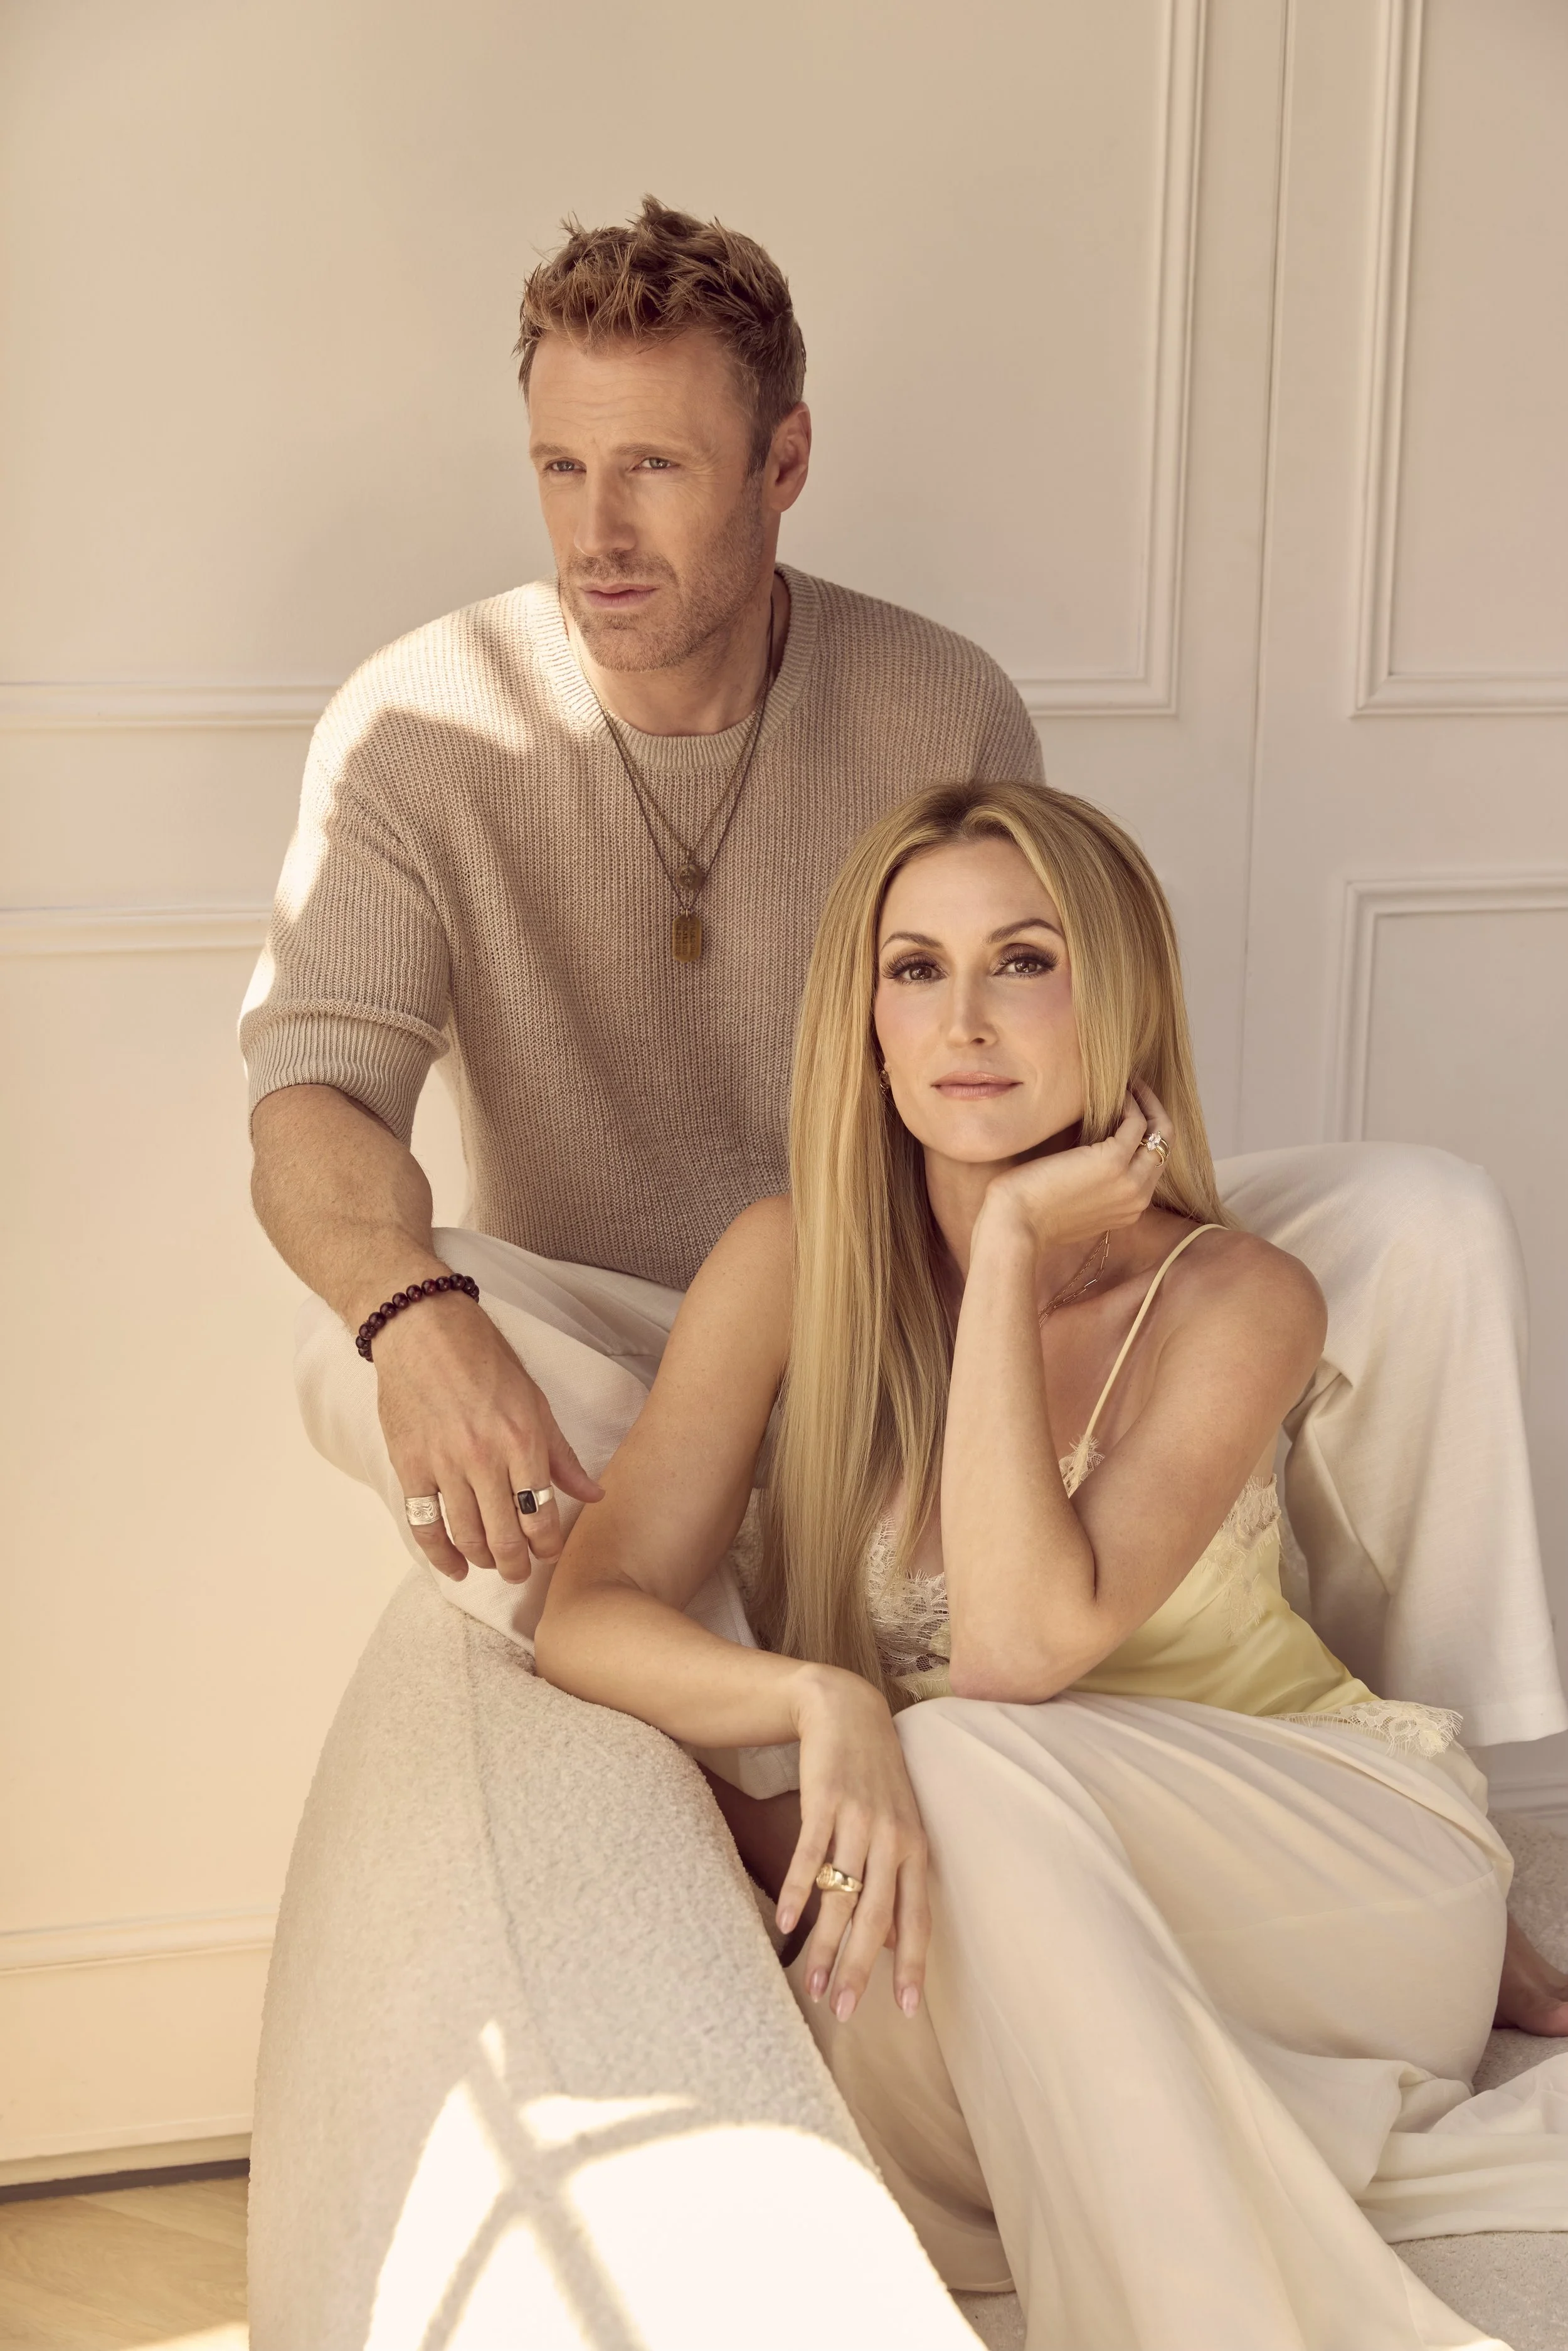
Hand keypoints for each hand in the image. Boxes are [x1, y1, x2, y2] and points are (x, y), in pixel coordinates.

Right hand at [371, 1286, 601, 1581]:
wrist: (422, 1329)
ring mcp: (443, 1464)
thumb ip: (562, 1456)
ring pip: (466, 1535)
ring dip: (483, 1560)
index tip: (550, 1553)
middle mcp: (484, 1457)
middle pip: (504, 1535)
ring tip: (493, 1565)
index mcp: (523, 1439)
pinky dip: (439, 1554)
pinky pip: (423, 1524)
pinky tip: (454, 1566)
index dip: (549, 1546)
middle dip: (517, 1565)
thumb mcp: (535, 1401)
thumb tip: (594, 1495)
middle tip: (521, 1572)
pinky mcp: (409, 1465)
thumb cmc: (484, 1359)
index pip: (542, 1514)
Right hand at [776, 1667, 929, 2022]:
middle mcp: (893, 1837)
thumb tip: (896, 1940)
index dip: (912, 1966)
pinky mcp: (824, 1801)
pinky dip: (796, 1892)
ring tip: (812, 1987)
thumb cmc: (875, 1776)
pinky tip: (784, 1924)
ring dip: (825, 1946)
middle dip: (861, 1970)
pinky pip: (809, 1856)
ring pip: (842, 1896)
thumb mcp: (899, 1825)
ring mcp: (859, 1819)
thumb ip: (898, 1879)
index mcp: (916, 1848)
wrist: (847, 1710)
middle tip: (845, 2013)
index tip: (906, 2010)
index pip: (918, 1919)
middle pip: (877, 1918)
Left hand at [980, 1078, 1171, 1254]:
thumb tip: (1090, 1148)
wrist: (1015, 1225)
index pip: (1153, 1163)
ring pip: (1160, 1131)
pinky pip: (1136, 1122)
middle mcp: (1138, 1197)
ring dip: (1146, 1101)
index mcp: (1130, 1208)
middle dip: (1154, 1112)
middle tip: (1136, 1087)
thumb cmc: (1031, 1211)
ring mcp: (1130, 1181)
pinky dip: (1130, 1102)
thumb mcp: (1074, 1200)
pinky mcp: (1113, 1161)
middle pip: (1165, 1146)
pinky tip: (1115, 1090)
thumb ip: (1094, 1183)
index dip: (1147, 1133)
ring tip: (1129, 1082)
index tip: (1133, 1108)